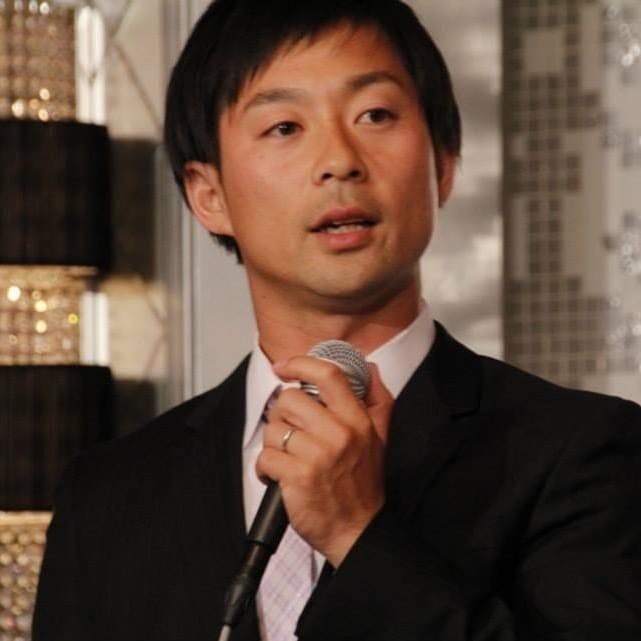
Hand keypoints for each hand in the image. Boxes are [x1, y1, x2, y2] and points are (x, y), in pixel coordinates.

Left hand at [255, 356, 393, 567]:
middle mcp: (339, 433)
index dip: (300, 364)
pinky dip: (266, 467)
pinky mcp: (297, 476)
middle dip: (283, 416)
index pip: (328, 375)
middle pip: (290, 400)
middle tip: (292, 433)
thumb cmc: (363, 484)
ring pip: (274, 428)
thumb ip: (377, 399)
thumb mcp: (380, 437)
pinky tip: (279, 476)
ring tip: (290, 458)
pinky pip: (266, 455)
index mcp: (357, 419)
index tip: (285, 366)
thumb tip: (370, 368)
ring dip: (275, 444)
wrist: (358, 531)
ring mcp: (317, 455)